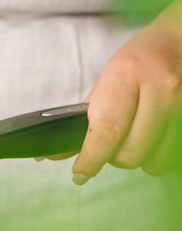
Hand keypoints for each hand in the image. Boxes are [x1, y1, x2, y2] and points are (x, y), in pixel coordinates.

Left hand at [72, 2, 181, 182]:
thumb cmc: (143, 57)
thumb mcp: (111, 75)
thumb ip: (90, 112)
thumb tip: (60, 151)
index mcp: (127, 74)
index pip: (106, 129)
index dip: (91, 158)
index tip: (80, 173)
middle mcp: (161, 88)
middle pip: (131, 153)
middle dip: (115, 157)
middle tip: (111, 146)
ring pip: (156, 162)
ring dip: (142, 158)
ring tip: (137, 136)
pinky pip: (175, 157)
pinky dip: (162, 154)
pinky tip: (157, 136)